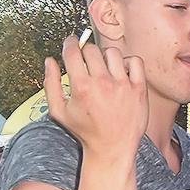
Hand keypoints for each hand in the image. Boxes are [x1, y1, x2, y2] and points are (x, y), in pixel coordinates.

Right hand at [45, 35, 146, 156]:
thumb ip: (51, 84)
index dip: (70, 43)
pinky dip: (128, 62)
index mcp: (81, 87)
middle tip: (85, 58)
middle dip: (85, 50)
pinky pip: (135, 61)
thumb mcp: (59, 111)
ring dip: (105, 56)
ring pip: (112, 53)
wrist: (113, 147)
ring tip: (103, 66)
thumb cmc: (86, 130)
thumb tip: (49, 61)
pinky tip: (121, 71)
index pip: (73, 52)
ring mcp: (123, 85)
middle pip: (91, 49)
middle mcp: (103, 83)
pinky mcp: (139, 88)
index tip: (71, 42)